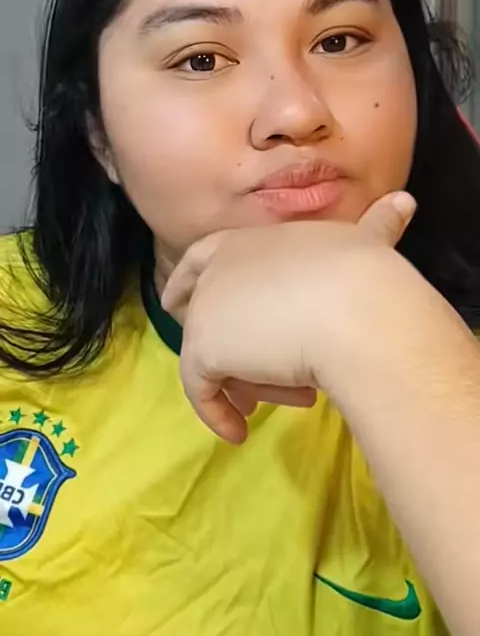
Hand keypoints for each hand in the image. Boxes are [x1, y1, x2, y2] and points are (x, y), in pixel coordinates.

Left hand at [161, 193, 415, 442]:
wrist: (355, 309)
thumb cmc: (364, 275)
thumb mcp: (365, 245)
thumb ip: (376, 228)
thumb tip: (405, 203)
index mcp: (249, 239)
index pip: (203, 258)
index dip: (191, 281)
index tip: (186, 304)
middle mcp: (218, 267)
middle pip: (207, 313)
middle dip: (227, 348)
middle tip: (251, 384)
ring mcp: (205, 306)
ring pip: (214, 354)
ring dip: (249, 381)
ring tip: (292, 398)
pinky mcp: (202, 347)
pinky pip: (201, 389)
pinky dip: (216, 413)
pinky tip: (240, 432)